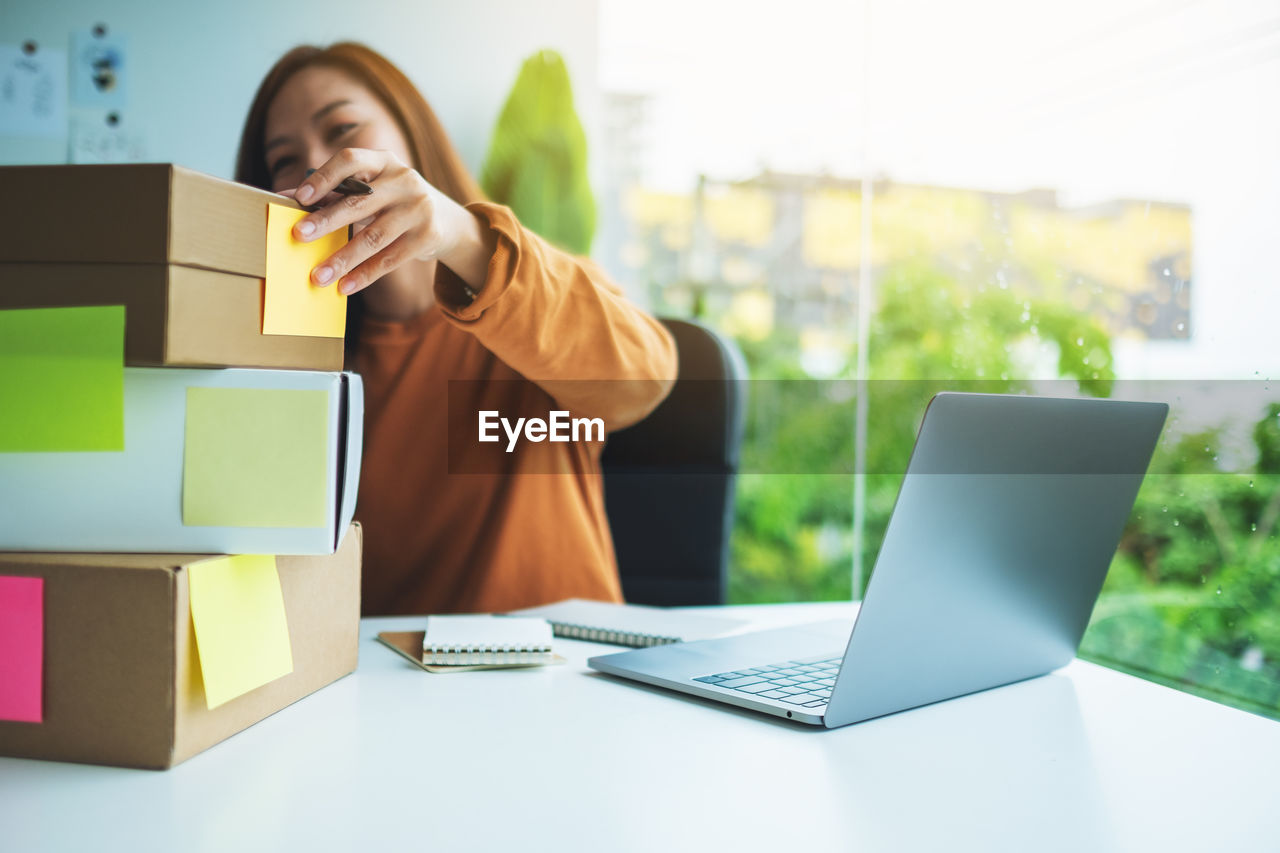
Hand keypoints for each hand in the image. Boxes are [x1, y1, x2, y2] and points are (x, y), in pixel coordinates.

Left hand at [285, 148, 474, 294]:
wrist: (447, 221)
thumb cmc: (394, 202)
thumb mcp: (372, 189)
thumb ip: (333, 192)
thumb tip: (285, 197)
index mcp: (384, 161)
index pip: (350, 161)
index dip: (324, 177)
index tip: (300, 198)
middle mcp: (404, 180)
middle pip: (359, 202)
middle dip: (326, 220)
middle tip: (299, 235)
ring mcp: (419, 208)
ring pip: (374, 236)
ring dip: (343, 258)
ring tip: (318, 276)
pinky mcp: (428, 236)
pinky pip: (390, 259)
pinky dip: (365, 275)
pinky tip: (345, 286)